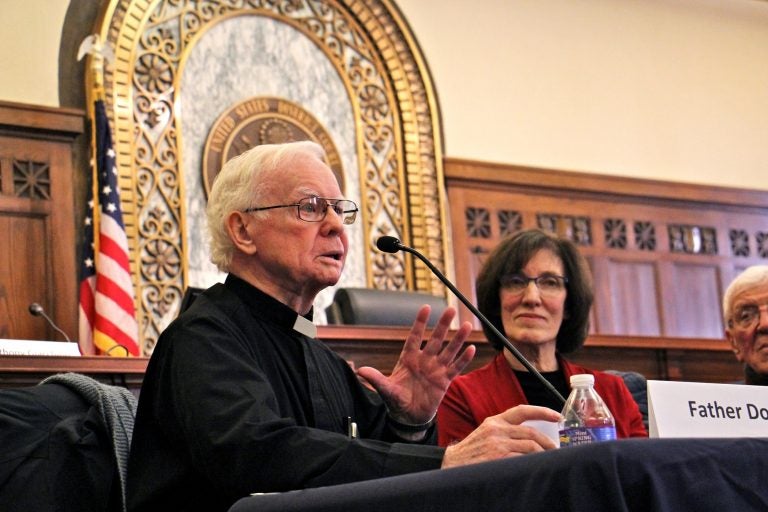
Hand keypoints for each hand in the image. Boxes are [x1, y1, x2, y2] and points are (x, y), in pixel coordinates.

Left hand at [356, 305, 474, 423]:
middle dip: (443, 325)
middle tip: (451, 309)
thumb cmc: (396, 401)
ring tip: (466, 325)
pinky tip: (471, 348)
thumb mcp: (385, 389)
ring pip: (449, 350)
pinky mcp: (444, 381)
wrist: (409, 417)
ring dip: (457, 338)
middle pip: (435, 339)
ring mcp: (435, 370)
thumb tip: (360, 371)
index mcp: (408, 359)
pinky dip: (463, 359)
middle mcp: (424, 361)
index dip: (420, 323)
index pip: (414, 337)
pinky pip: (456, 368)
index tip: (426, 307)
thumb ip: (376, 379)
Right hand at [441, 405, 561, 467]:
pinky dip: (533, 462)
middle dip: (548, 442)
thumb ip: (505, 431)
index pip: (522, 411)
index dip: (542, 411)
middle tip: (556, 449)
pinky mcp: (498, 458)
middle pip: (531, 432)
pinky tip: (535, 466)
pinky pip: (523, 459)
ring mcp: (497, 444)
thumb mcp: (486, 434)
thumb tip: (533, 437)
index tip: (557, 416)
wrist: (452, 464)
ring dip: (543, 454)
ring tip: (548, 460)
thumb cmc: (472, 452)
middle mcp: (497, 429)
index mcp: (495, 421)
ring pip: (531, 446)